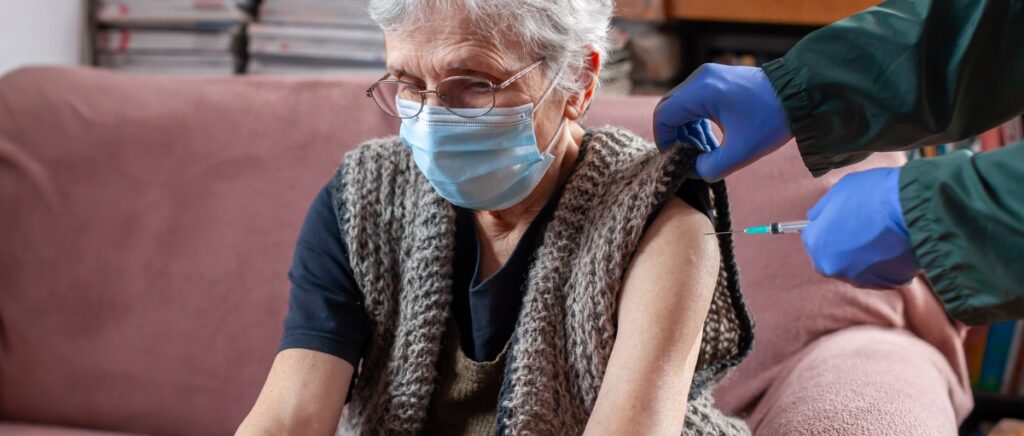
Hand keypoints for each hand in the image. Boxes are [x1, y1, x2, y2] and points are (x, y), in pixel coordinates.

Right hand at [654, 64, 791, 181]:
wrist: (803, 94)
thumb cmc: (772, 120)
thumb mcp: (741, 152)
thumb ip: (709, 168)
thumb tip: (693, 171)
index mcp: (702, 90)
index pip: (664, 115)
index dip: (664, 140)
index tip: (676, 159)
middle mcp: (701, 78)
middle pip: (670, 109)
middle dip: (676, 137)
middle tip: (690, 157)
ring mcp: (709, 76)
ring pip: (682, 106)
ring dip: (688, 131)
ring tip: (705, 151)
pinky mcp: (718, 79)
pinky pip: (695, 102)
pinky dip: (698, 122)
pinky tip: (713, 140)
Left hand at [801, 167, 920, 287]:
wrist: (915, 207)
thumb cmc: (874, 194)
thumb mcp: (838, 191)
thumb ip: (823, 210)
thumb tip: (816, 218)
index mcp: (816, 244)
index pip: (813, 238)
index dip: (827, 226)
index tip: (839, 220)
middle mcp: (833, 267)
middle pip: (833, 256)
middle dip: (843, 245)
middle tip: (862, 228)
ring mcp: (860, 278)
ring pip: (857, 267)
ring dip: (864, 255)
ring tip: (881, 234)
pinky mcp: (887, 283)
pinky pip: (882, 272)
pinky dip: (886, 262)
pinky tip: (895, 243)